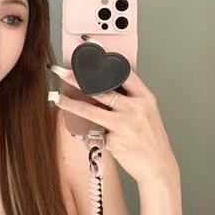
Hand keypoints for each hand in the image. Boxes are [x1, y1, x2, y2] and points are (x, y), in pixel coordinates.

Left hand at [48, 64, 177, 182]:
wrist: (157, 167)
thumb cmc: (150, 139)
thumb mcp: (147, 113)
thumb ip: (128, 99)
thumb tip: (100, 86)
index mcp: (145, 98)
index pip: (123, 72)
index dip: (105, 58)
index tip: (90, 48)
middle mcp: (135, 109)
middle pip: (101, 88)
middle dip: (77, 78)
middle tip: (60, 70)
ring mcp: (124, 125)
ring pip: (90, 110)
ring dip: (70, 103)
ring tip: (56, 97)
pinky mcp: (113, 141)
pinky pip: (94, 132)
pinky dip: (87, 131)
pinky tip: (83, 131)